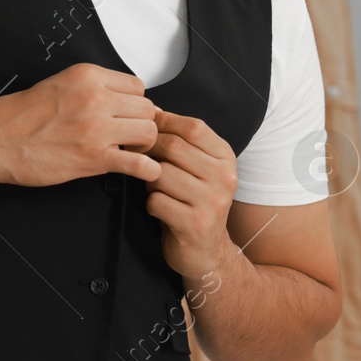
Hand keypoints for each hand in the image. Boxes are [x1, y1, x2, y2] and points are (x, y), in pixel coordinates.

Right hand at [0, 63, 161, 186]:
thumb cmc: (19, 116)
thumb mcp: (59, 84)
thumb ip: (92, 89)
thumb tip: (124, 103)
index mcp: (86, 76)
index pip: (137, 86)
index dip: (134, 103)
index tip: (126, 115)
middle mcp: (94, 98)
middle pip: (147, 108)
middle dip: (140, 124)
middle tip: (127, 136)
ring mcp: (96, 128)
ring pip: (149, 132)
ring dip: (143, 145)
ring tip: (127, 151)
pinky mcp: (94, 157)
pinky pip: (140, 163)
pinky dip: (147, 170)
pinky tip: (141, 171)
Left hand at [145, 111, 238, 278]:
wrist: (206, 251)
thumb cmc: (193, 201)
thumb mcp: (197, 168)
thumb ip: (181, 141)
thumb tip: (151, 109)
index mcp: (226, 159)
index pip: (194, 127)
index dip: (163, 122)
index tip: (144, 125)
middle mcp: (225, 178)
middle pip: (174, 147)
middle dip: (147, 149)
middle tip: (134, 156)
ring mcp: (212, 202)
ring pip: (161, 174)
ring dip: (148, 180)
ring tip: (155, 188)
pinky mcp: (195, 224)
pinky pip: (156, 201)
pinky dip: (150, 203)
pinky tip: (160, 209)